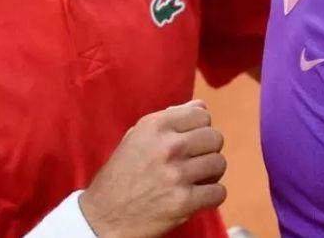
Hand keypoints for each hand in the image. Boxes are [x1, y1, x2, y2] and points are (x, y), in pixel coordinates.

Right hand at [79, 100, 227, 237]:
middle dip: (208, 150)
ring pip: (219, 164)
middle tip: (196, 162)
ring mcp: (177, 175)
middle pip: (215, 138)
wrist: (103, 217)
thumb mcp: (136, 137)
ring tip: (195, 180)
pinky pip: (219, 192)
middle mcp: (167, 146)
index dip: (200, 129)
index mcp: (154, 126)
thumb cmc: (121, 176)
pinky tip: (197, 197)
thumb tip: (201, 106)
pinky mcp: (183, 202)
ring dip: (211, 174)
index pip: (201, 115)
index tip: (192, 141)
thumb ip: (169, 119)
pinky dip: (212, 196)